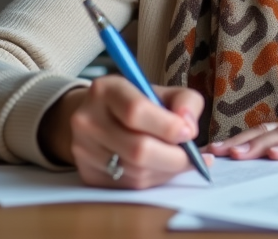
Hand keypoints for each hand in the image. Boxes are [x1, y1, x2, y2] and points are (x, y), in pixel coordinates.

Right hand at [39, 76, 212, 188]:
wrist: (96, 117)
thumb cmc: (137, 103)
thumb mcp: (163, 91)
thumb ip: (185, 102)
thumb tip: (189, 128)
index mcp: (106, 90)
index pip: (135, 111)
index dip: (167, 126)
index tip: (189, 133)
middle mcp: (88, 120)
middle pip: (137, 148)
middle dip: (174, 157)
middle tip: (193, 156)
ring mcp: (83, 150)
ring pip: (136, 172)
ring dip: (167, 170)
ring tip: (181, 160)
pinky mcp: (88, 175)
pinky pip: (130, 186)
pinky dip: (154, 180)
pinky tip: (164, 168)